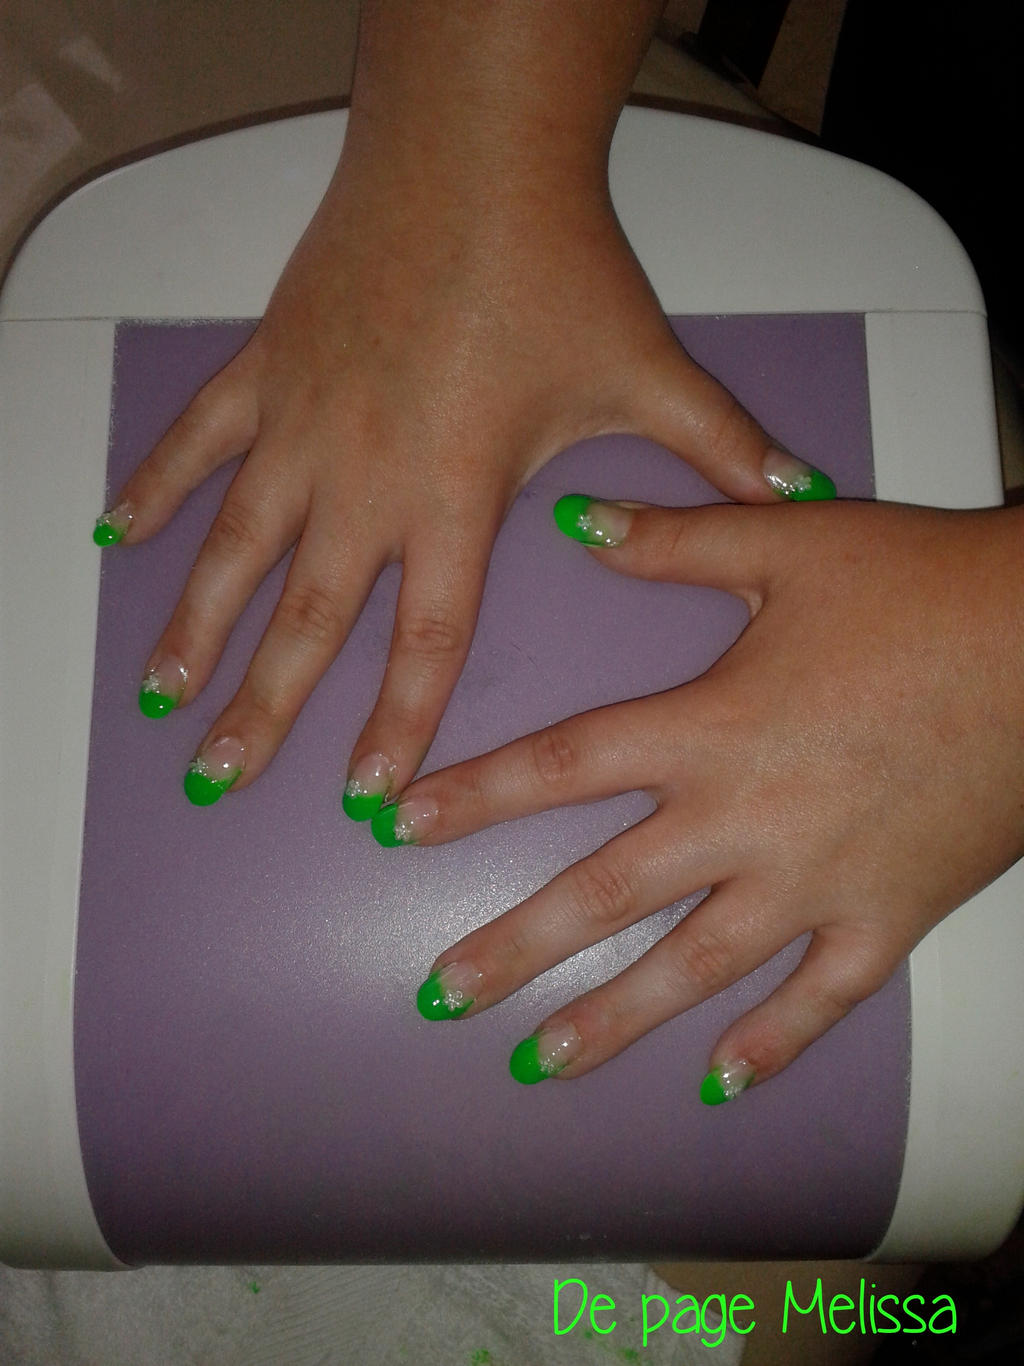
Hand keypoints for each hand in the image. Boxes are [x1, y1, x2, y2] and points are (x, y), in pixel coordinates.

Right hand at [92, 143, 816, 807]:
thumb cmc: (559, 265)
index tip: (368, 798)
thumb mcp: (647, 371)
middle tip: (223, 780)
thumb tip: (806, 495)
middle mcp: (368, 479)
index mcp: (457, 497)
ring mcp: (306, 424)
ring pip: (235, 547)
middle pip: (308, 620)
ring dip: (196, 627)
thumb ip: (721, 452)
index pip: (426, 641)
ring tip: (163, 696)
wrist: (475, 156)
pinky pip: (198, 440)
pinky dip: (155, 486)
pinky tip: (114, 534)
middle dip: (266, 710)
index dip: (399, 726)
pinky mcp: (268, 369)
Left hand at [385, 497, 1023, 1098]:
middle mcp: (748, 819)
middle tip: (441, 996)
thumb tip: (576, 521)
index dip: (472, 796)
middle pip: (606, 894)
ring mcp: (818, 882)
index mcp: (711, 726)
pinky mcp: (889, 917)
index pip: (562, 766)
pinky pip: (819, 999)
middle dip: (514, 947)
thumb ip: (673, 542)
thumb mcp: (790, 545)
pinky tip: (719, 1081)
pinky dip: (772, 1044)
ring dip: (610, 1019)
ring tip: (538, 1061)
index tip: (397, 827)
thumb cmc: (925, 588)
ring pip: (694, 968)